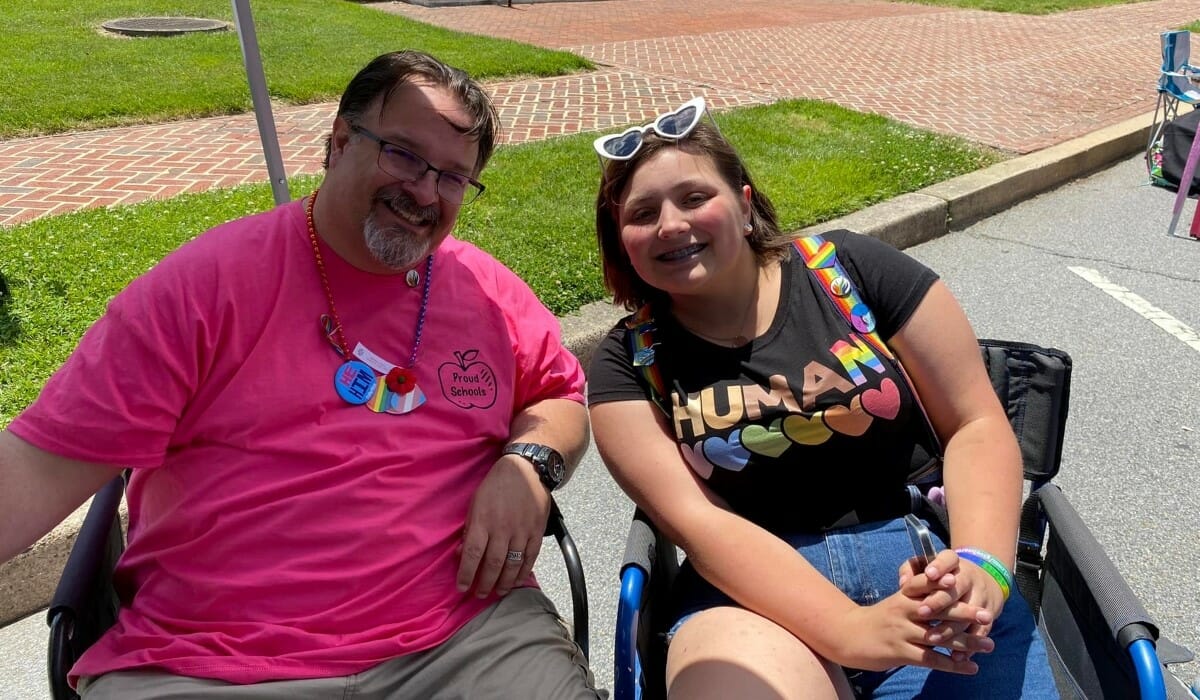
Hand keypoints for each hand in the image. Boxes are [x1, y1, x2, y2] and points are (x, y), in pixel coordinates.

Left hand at [456, 454, 549, 597]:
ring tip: (497, 592)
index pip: (472, 554)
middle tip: (480, 595)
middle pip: (492, 564)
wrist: (526, 469)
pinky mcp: (536, 532)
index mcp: (483, 521)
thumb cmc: (495, 486)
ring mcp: (521, 531)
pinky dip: (523, 573)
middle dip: (484, 583)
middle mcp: (502, 529)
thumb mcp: (475, 504)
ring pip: (512, 565)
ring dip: (503, 583)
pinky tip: (516, 582)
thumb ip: (469, 530)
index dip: (466, 574)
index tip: (462, 587)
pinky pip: (530, 558)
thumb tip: (460, 554)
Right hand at [833, 588, 993, 673]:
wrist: (850, 636)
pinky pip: (931, 659)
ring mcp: (902, 632)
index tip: (959, 581)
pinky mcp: (900, 652)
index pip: (924, 585)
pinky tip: (970, 667)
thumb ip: (918, 594)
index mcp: (904, 596)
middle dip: (965, 613)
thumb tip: (945, 584)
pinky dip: (953, 664)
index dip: (940, 582)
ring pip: (939, 637)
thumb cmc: (880, 618)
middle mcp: (904, 611)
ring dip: (967, 642)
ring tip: (989, 645)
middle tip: (987, 615)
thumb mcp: (897, 601)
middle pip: (937, 610)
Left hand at [899, 550, 1001, 655]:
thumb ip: (913, 570)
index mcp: (953, 563)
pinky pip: (980, 632)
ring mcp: (981, 597)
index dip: (939, 566)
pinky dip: (968, 646)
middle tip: (922, 612)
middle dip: (939, 600)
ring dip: (950, 628)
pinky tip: (956, 656)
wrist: (983, 580)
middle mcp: (969, 578)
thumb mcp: (931, 566)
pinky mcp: (989, 615)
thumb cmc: (943, 575)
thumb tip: (902, 582)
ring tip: (933, 638)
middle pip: (956, 589)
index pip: (948, 559)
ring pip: (967, 614)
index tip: (929, 574)